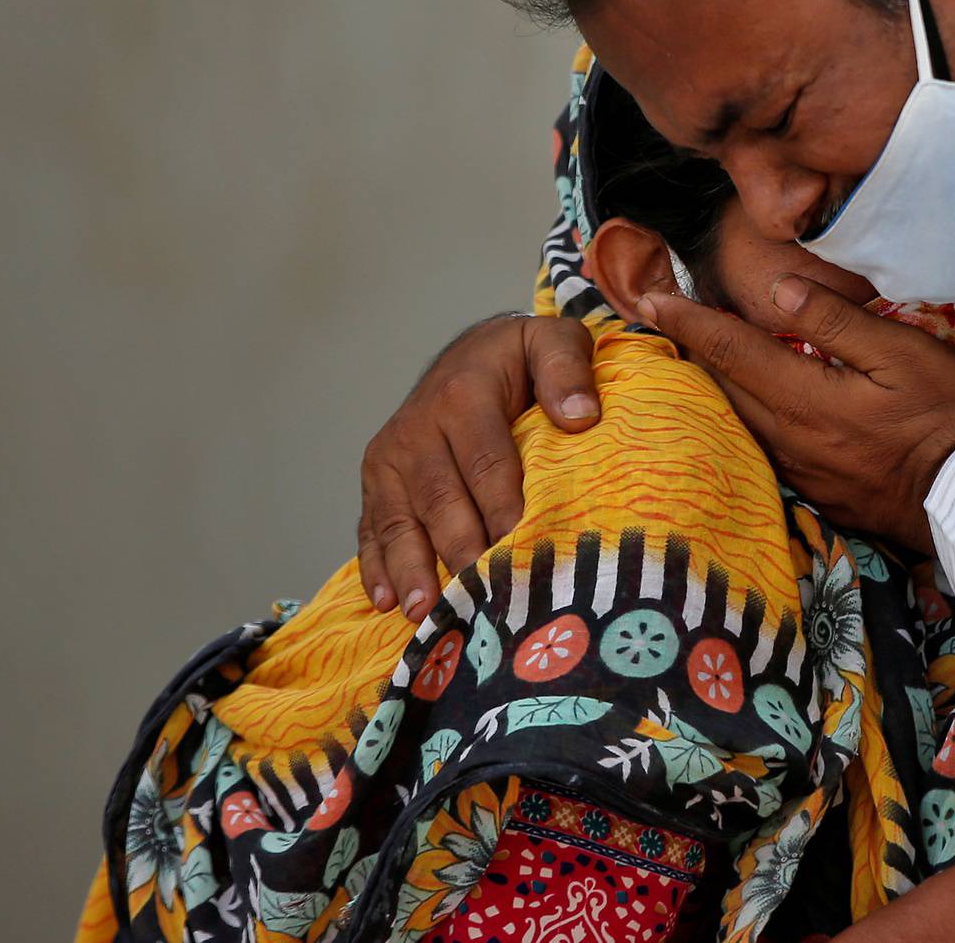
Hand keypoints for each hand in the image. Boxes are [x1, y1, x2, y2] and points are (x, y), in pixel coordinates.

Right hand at [357, 312, 599, 619]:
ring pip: (401, 520)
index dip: (505, 510)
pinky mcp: (377, 480)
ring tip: (426, 612)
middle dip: (461, 552)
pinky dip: (377, 565)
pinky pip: (372, 526)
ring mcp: (391, 458)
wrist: (470, 352)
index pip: (488, 464)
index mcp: (463, 396)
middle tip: (482, 601)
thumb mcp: (552, 341)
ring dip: (412, 569)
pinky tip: (387, 602)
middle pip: (442, 501)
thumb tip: (582, 415)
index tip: (523, 551)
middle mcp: (418, 428)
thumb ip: (568, 369)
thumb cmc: (520, 358)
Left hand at [637, 276, 954, 551]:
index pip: (731, 351)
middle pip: (723, 389)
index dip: (688, 321)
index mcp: (806, 400)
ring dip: (714, 388)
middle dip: (690, 352)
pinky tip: (749, 407)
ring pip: (739, 421)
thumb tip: (778, 289)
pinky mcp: (818, 493)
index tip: (649, 298)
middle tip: (663, 321)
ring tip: (696, 358)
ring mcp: (802, 473)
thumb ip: (835, 321)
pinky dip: (743, 418)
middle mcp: (791, 441)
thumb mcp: (902, 352)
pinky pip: (763, 448)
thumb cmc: (950, 417)